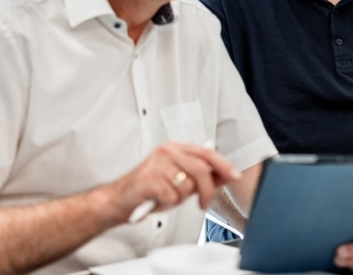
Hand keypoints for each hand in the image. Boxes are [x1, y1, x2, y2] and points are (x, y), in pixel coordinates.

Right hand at [106, 141, 241, 223]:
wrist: (117, 201)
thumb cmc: (148, 191)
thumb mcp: (178, 182)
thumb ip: (200, 178)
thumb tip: (224, 176)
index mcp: (175, 148)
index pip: (206, 153)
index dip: (223, 165)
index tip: (235, 176)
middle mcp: (167, 152)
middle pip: (200, 170)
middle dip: (207, 190)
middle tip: (204, 203)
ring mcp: (157, 163)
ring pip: (186, 186)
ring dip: (179, 199)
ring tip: (165, 198)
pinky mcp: (149, 178)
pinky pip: (171, 197)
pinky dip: (166, 204)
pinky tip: (155, 201)